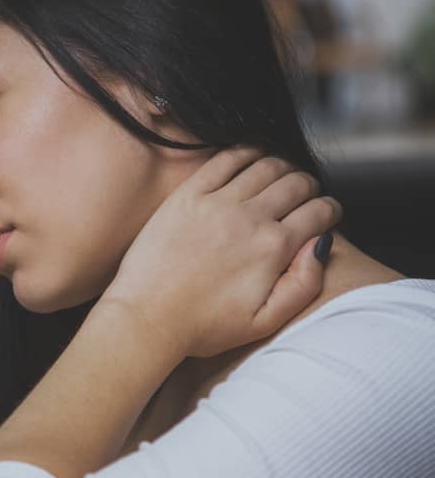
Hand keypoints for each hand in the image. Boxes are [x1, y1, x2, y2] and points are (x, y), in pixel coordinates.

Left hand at [102, 146, 341, 358]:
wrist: (146, 317)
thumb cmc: (202, 325)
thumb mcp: (266, 321)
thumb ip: (304, 284)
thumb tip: (321, 245)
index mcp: (273, 248)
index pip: (320, 211)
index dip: (331, 210)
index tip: (327, 214)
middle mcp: (249, 219)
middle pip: (296, 182)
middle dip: (309, 186)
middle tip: (305, 195)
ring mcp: (216, 203)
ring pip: (265, 165)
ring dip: (282, 167)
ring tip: (280, 178)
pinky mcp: (187, 196)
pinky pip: (224, 160)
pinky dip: (245, 152)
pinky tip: (250, 158)